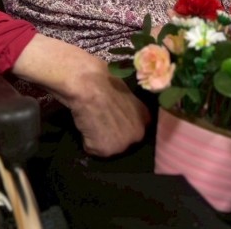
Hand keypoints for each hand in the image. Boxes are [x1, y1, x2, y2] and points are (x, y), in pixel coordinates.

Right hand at [12, 33, 149, 156]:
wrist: (89, 83)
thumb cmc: (104, 80)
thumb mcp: (126, 94)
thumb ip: (129, 109)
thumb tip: (122, 113)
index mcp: (146, 119)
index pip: (136, 131)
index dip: (122, 126)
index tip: (113, 119)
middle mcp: (139, 135)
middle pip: (124, 142)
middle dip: (113, 135)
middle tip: (101, 120)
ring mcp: (123, 145)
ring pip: (108, 148)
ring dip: (99, 138)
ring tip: (92, 120)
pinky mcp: (105, 151)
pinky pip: (92, 150)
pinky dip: (86, 140)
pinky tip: (85, 124)